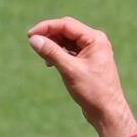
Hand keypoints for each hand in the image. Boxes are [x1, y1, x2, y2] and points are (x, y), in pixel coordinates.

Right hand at [26, 17, 136, 136]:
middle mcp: (95, 41)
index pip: (66, 25)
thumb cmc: (92, 90)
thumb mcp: (69, 69)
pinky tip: (50, 63)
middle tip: (33, 43)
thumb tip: (34, 39)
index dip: (47, 27)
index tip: (30, 35)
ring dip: (53, 45)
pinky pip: (70, 51)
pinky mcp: (88, 61)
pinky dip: (59, 54)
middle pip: (67, 30)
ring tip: (41, 55)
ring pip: (67, 41)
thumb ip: (51, 52)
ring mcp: (92, 51)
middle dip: (49, 35)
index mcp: (95, 39)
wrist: (107, 111)